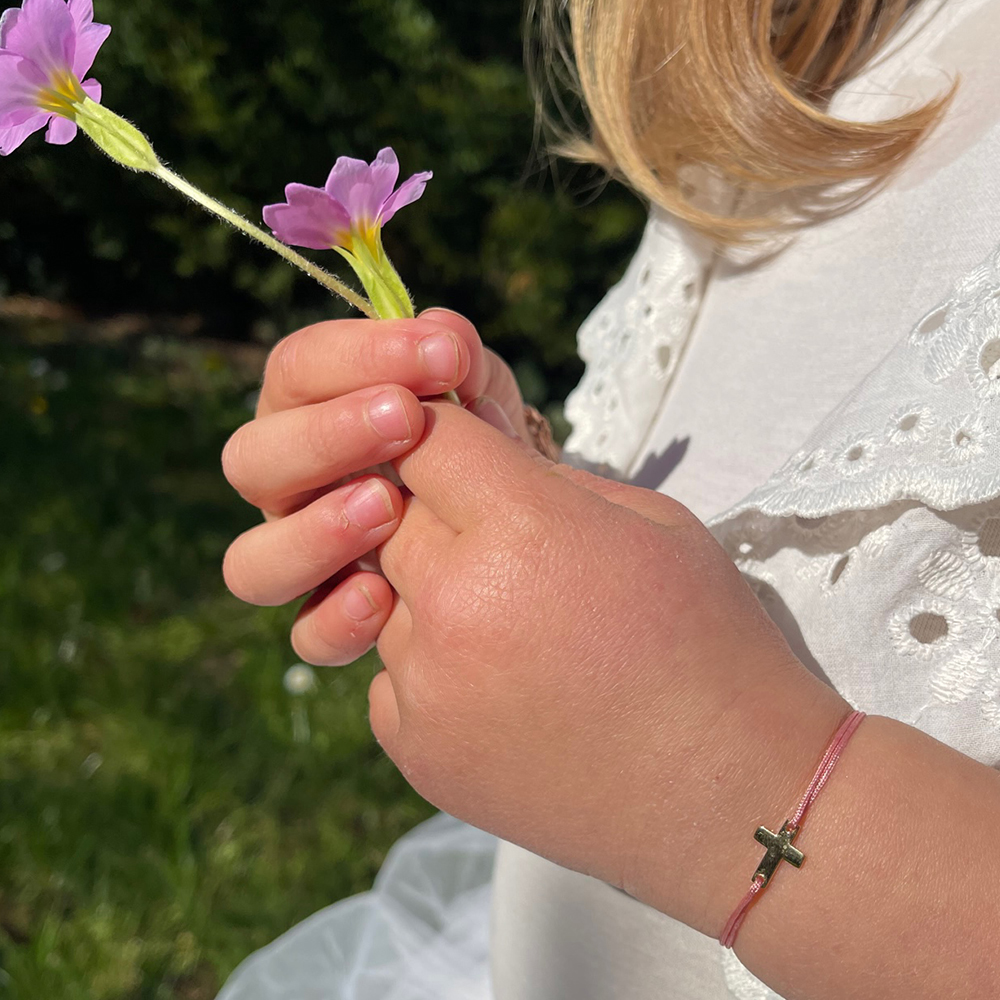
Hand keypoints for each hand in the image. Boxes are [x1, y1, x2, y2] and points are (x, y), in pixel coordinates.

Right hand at [221, 308, 527, 664]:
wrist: (520, 529)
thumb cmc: (482, 442)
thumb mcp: (481, 395)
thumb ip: (461, 363)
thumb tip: (445, 329)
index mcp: (313, 415)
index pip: (296, 372)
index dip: (358, 355)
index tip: (441, 354)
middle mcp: (292, 489)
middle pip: (250, 461)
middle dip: (326, 435)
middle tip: (405, 420)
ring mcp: (305, 561)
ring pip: (251, 563)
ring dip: (314, 532)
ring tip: (386, 507)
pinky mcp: (334, 623)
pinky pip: (308, 635)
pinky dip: (337, 619)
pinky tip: (385, 597)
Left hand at [366, 403, 848, 933]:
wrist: (728, 793)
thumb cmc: (708, 644)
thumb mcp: (650, 522)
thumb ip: (548, 480)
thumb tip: (485, 460)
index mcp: (519, 529)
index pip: (425, 437)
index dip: (440, 430)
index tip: (457, 442)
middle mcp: (452, 604)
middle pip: (387, 513)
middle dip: (430, 509)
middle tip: (490, 534)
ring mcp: (426, 685)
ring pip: (383, 595)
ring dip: (428, 593)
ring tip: (510, 623)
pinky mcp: (416, 750)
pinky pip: (389, 674)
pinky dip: (428, 667)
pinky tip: (499, 684)